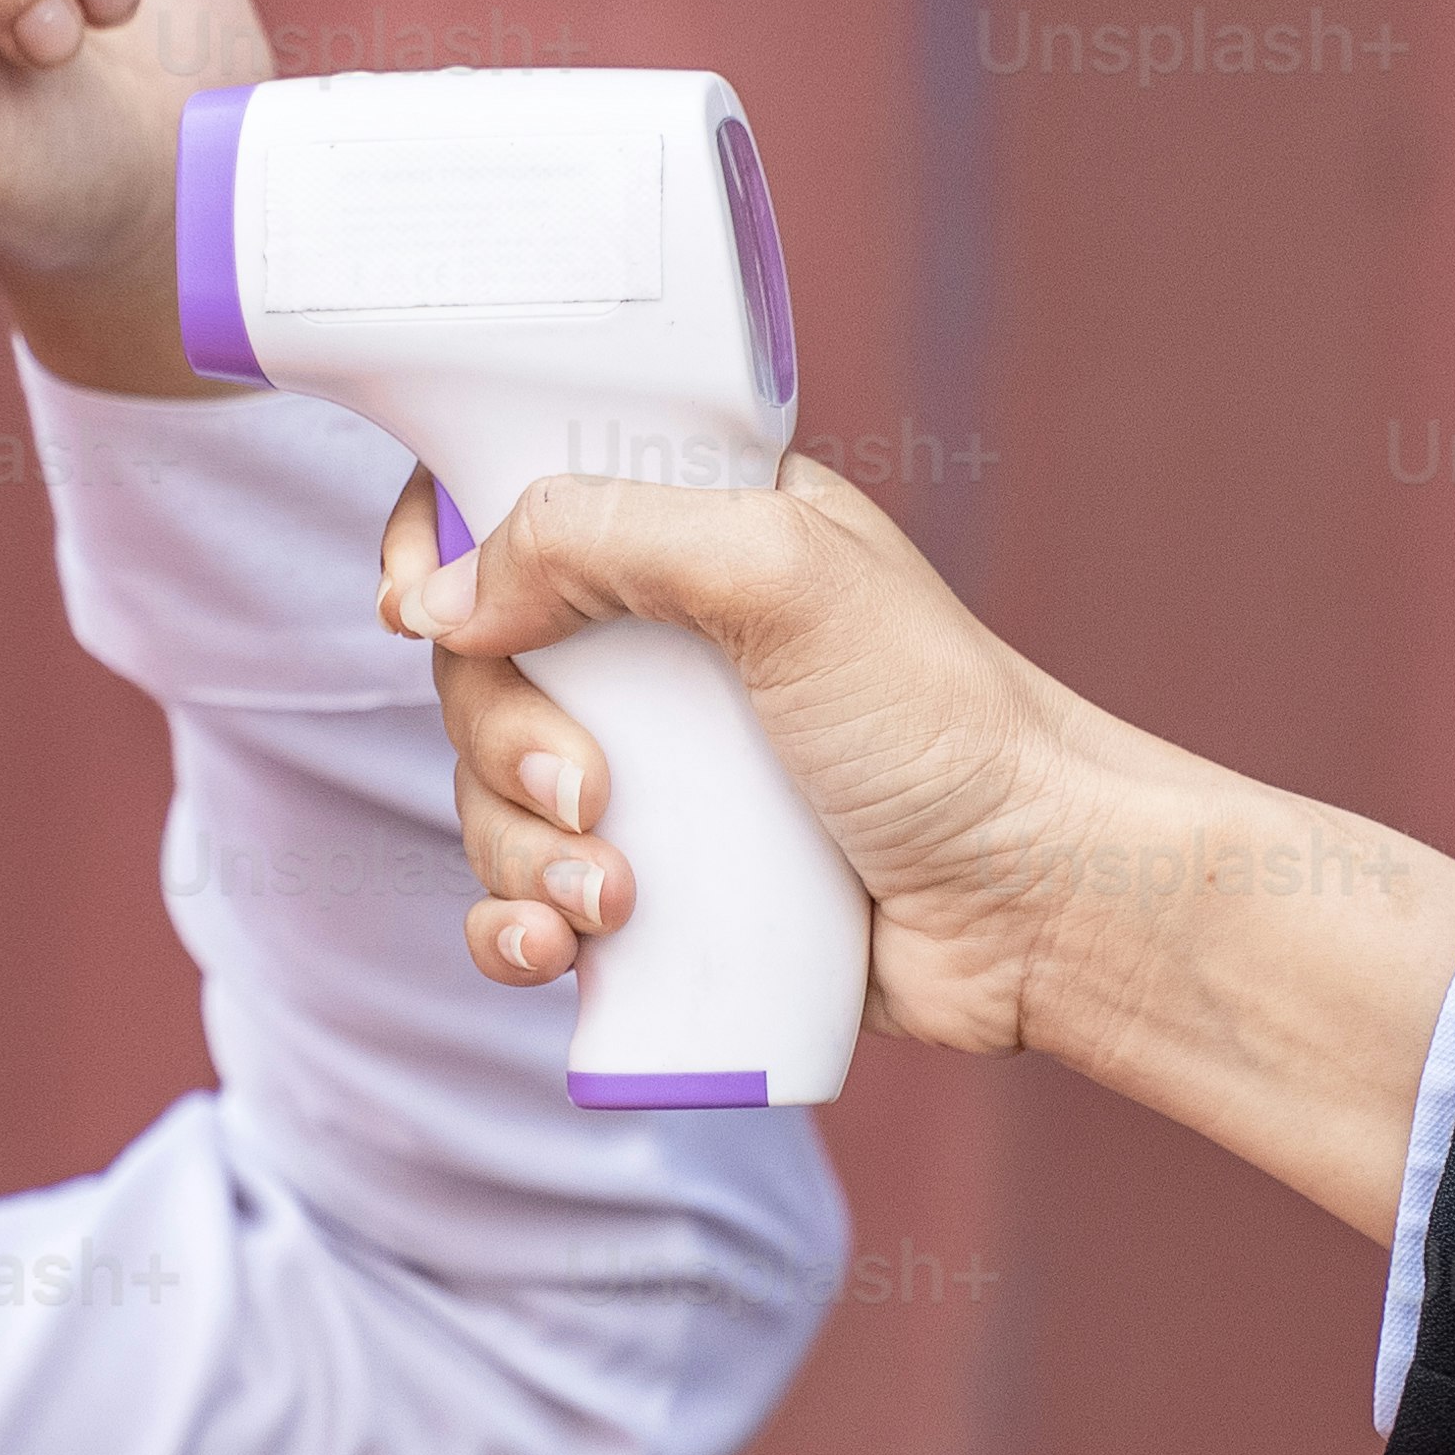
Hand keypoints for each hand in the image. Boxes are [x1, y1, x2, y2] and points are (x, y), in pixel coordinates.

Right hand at [396, 460, 1454, 1236]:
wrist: (1040, 904)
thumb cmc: (945, 722)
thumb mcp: (780, 574)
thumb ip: (606, 537)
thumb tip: (444, 595)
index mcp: (693, 534)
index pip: (515, 500)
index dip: (439, 548)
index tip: (415, 610)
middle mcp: (669, 648)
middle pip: (483, 673)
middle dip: (502, 748)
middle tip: (596, 793)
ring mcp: (666, 775)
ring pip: (497, 801)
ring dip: (515, 857)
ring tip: (612, 902)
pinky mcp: (670, 890)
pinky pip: (532, 905)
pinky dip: (517, 932)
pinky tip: (556, 954)